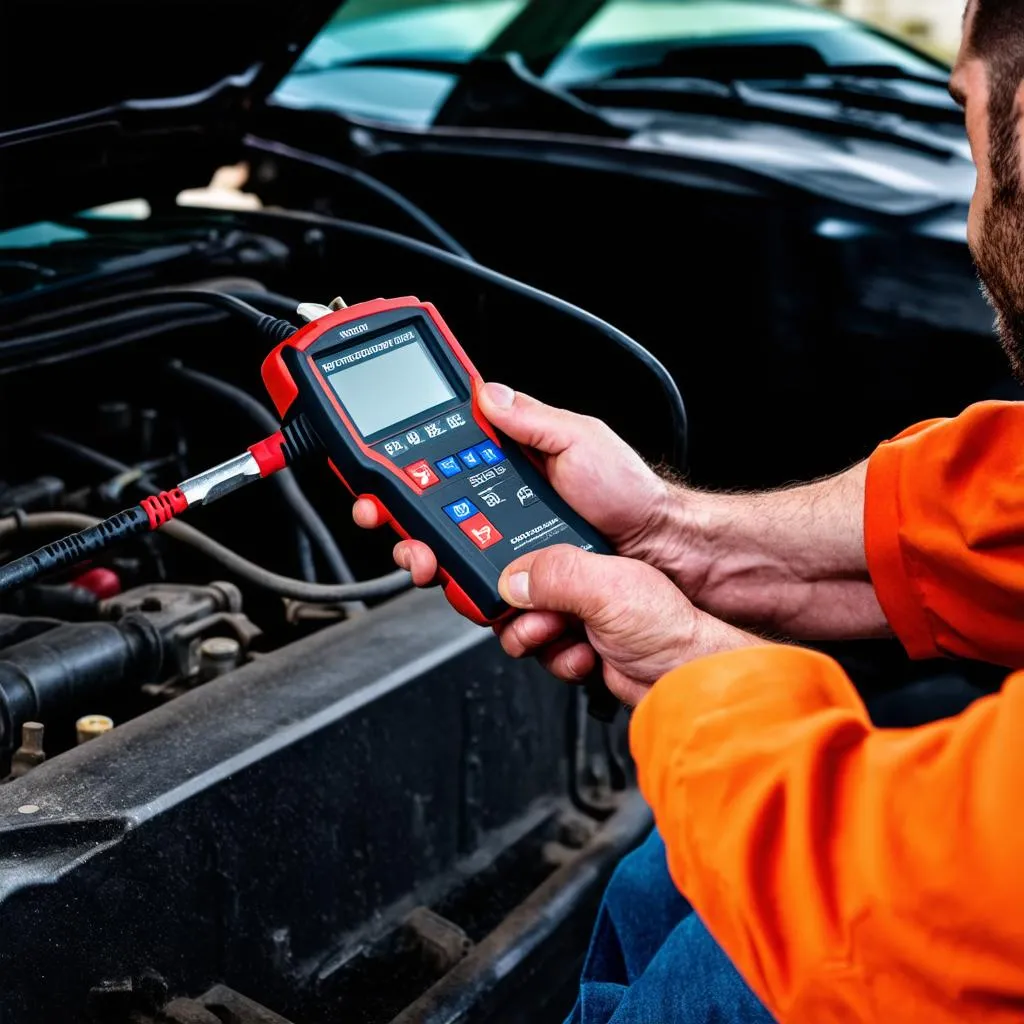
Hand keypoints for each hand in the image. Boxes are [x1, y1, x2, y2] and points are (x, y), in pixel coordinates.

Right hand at [352, 382, 672, 585]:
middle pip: (428, 529)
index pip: (431, 473)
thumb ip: (530, 419)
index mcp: (501, 471)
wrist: (660, 547)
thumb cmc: (627, 491)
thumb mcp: (579, 439)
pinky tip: (500, 604)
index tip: (373, 489)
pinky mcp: (526, 593)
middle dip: (407, 539)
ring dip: (440, 576)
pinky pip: (492, 605)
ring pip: (452, 571)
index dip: (394, 482)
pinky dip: (488, 608)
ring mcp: (509, 555)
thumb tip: (487, 394)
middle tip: (410, 546)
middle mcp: (496, 514)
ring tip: (448, 575)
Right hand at [494, 545, 765, 706]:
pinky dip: (559, 659)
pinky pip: (546, 652)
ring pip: (528, 624)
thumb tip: (512, 579)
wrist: (689, 675)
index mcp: (585, 544)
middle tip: (538, 618)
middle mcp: (581, 574)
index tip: (499, 588)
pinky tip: (584, 656)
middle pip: (519, 589)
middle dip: (520, 611)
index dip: (507, 566)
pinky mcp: (581, 641)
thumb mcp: (607, 589)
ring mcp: (581, 609)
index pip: (528, 545)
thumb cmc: (669, 621)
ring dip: (539, 638)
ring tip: (564, 637)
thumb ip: (555, 577)